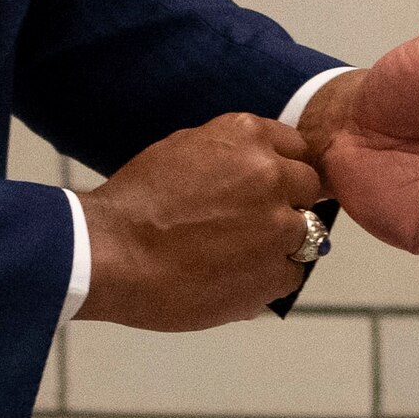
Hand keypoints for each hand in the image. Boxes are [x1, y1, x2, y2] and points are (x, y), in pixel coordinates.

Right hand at [70, 110, 328, 328]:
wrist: (109, 254)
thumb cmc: (135, 204)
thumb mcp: (184, 150)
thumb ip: (232, 153)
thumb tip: (261, 164)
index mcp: (248, 137)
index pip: (298, 149)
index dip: (284, 173)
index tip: (270, 190)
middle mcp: (272, 175)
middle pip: (308, 189)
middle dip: (287, 205)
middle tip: (250, 226)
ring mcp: (278, 225)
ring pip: (305, 235)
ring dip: (279, 245)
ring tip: (233, 258)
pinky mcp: (274, 272)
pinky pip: (290, 274)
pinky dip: (267, 280)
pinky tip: (231, 280)